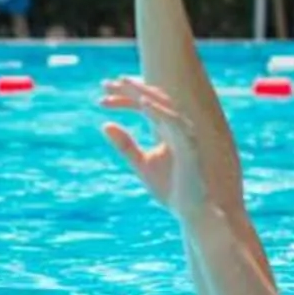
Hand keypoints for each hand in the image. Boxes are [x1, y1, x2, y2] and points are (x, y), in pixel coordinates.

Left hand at [99, 75, 209, 221]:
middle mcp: (178, 128)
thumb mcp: (141, 164)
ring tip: (123, 84)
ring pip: (165, 105)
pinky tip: (143, 104)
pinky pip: (176, 123)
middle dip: (130, 88)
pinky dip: (160, 111)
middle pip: (154, 99)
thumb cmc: (170, 188)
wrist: (191, 211)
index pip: (146, 105)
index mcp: (167, 130)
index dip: (125, 97)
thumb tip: (105, 124)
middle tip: (106, 83)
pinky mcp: (191, 146)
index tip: (102, 96)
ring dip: (143, 93)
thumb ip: (125, 144)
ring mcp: (186, 135)